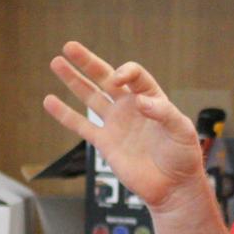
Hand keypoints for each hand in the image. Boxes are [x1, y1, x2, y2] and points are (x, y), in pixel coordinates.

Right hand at [42, 41, 205, 211]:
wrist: (173, 187)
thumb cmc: (183, 157)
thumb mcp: (182, 131)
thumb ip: (164, 113)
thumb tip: (141, 102)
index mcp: (152, 99)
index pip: (134, 76)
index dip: (126, 72)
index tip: (119, 78)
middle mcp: (131, 108)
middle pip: (105, 78)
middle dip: (87, 62)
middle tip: (70, 46)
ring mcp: (116, 124)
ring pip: (90, 97)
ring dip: (73, 80)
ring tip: (57, 62)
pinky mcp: (105, 143)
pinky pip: (81, 125)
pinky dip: (64, 114)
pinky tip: (50, 101)